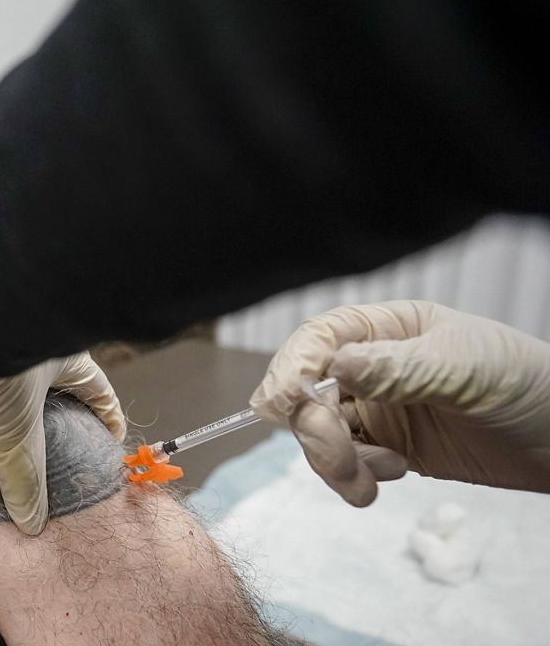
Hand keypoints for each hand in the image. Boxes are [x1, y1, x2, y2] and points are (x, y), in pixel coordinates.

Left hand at [0, 268, 125, 534]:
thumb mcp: (12, 425)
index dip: (106, 418)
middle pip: (61, 380)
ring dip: (21, 397)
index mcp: (68, 358)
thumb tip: (31, 521)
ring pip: (23, 370)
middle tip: (59, 440)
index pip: (98, 392)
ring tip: (16, 427)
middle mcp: (42, 341)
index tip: (108, 441)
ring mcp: (6, 333)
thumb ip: (22, 472)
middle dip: (61, 407)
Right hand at [251, 300, 549, 505]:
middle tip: (340, 456)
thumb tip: (335, 363)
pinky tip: (391, 477)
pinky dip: (354, 478)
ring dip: (334, 461)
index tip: (282, 404)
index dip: (291, 367)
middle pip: (306, 391)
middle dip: (315, 427)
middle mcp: (371, 366)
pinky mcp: (386, 449)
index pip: (318, 340)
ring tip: (378, 477)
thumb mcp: (464, 367)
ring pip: (319, 433)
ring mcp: (377, 409)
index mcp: (386, 329)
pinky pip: (345, 464)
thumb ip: (398, 367)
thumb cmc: (527, 384)